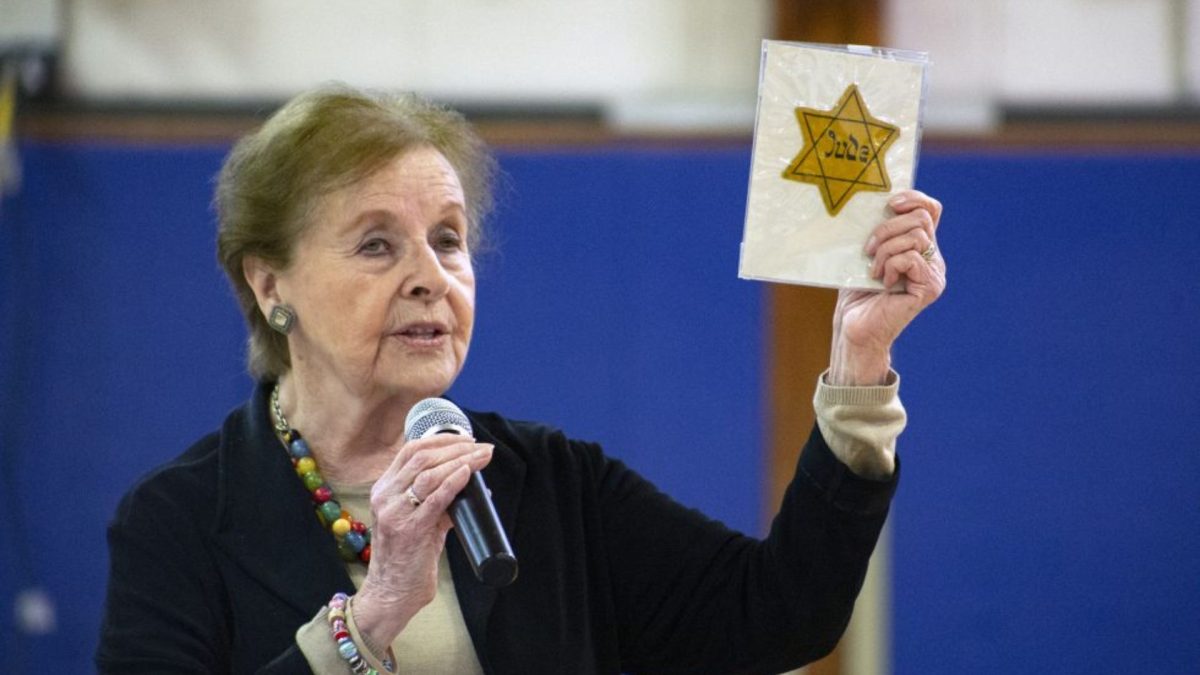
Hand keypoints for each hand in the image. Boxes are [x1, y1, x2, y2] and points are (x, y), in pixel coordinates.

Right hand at [352, 434, 492, 645]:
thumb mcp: (419, 522)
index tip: (466, 439)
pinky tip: (467, 473)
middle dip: (456, 447)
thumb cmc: (406, 558)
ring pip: (429, 473)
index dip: (441, 440)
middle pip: (421, 457)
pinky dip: (453, 482)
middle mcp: (385, 497)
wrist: (391, 594)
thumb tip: (470, 488)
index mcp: (384, 489)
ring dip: (460, 461)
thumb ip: (438, 503)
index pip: (410, 451)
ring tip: (482, 457)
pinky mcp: (410, 531)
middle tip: (482, 448)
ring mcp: (395, 513)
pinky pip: (434, 499)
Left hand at [828, 189, 946, 384]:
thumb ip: (879, 230)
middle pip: (921, 218)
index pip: (930, 209)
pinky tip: (881, 281)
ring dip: (886, 249)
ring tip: (873, 268)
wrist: (853, 327)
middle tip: (868, 249)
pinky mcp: (930, 287)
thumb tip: (877, 201)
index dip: (914, 198)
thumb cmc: (856, 291)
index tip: (890, 202)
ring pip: (916, 236)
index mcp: (919, 246)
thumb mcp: (867, 253)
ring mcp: (934, 273)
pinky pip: (912, 258)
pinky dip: (891, 265)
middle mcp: (932, 258)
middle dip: (888, 227)